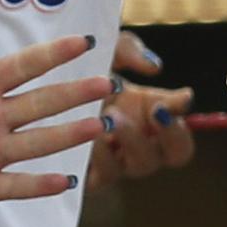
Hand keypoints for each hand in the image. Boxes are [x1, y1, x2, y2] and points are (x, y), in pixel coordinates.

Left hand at [0, 19, 109, 210]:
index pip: (25, 67)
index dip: (53, 55)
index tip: (84, 42)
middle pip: (41, 104)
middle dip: (74, 95)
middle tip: (107, 85)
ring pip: (37, 143)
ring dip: (67, 135)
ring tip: (98, 126)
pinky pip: (14, 185)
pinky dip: (38, 185)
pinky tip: (64, 181)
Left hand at [84, 32, 195, 186]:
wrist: (44, 79)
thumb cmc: (82, 67)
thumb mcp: (107, 49)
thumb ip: (130, 51)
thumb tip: (154, 68)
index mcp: (154, 118)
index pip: (182, 135)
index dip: (180, 126)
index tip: (164, 104)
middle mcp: (141, 144)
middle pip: (173, 156)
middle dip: (167, 134)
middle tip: (152, 111)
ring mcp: (118, 161)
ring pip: (138, 165)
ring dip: (131, 140)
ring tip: (112, 116)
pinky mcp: (89, 174)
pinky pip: (103, 176)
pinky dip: (99, 157)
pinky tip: (87, 136)